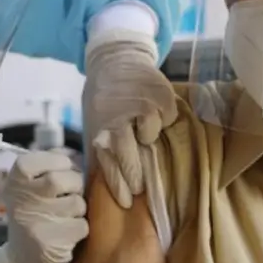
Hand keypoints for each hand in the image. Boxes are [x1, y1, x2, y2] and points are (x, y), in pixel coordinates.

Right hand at [0, 151, 87, 262]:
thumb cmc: (36, 216)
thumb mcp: (32, 189)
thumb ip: (51, 167)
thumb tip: (92, 149)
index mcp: (15, 180)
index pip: (47, 157)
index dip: (60, 163)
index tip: (60, 173)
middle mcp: (20, 199)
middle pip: (64, 179)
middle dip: (75, 187)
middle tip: (68, 196)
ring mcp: (33, 221)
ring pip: (77, 203)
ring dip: (79, 210)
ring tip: (65, 217)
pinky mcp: (48, 243)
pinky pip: (81, 226)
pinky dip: (80, 230)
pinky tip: (67, 236)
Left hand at [82, 29, 177, 208]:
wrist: (114, 59)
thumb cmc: (104, 97)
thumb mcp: (95, 120)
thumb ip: (104, 146)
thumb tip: (108, 181)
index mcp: (100, 126)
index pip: (109, 162)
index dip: (118, 185)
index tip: (126, 202)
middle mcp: (117, 117)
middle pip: (130, 156)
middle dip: (136, 177)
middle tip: (141, 188)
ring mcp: (139, 104)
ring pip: (150, 135)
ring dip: (149, 139)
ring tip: (145, 136)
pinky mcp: (158, 93)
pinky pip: (167, 117)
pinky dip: (165, 118)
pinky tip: (156, 114)